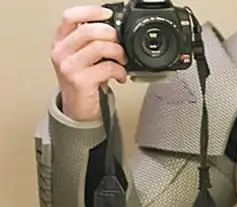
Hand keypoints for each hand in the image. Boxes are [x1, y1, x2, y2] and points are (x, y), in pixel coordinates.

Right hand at [50, 5, 127, 121]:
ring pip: (100, 47)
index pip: (70, 17)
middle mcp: (61, 52)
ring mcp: (69, 66)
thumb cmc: (83, 83)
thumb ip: (90, 42)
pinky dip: (120, 71)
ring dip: (118, 53)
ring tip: (121, 61)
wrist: (78, 110)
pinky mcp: (80, 81)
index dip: (91, 11)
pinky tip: (121, 76)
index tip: (108, 15)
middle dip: (111, 35)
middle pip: (89, 30)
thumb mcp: (81, 58)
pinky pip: (107, 67)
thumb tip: (112, 30)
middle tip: (119, 45)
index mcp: (61, 42)